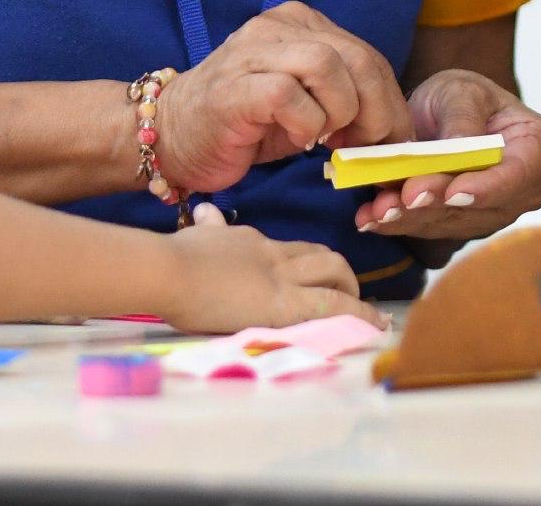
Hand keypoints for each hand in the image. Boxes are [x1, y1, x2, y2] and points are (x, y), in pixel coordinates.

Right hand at [151, 4, 412, 195]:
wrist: (172, 134)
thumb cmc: (244, 123)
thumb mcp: (304, 103)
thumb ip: (343, 100)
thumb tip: (395, 132)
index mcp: (300, 23)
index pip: (368, 55)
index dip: (391, 103)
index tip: (392, 142)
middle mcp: (277, 25)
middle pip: (357, 58)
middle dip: (376, 111)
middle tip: (365, 147)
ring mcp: (253, 52)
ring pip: (327, 67)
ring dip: (340, 114)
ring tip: (325, 140)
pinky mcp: (236, 85)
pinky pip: (290, 96)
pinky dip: (306, 126)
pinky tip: (296, 141)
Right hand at [157, 204, 384, 333]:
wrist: (167, 268)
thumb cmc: (170, 258)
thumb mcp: (197, 235)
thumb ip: (208, 228)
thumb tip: (206, 213)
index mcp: (251, 241)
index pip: (291, 248)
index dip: (309, 262)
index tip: (315, 275)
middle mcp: (273, 252)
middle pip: (320, 254)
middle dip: (339, 273)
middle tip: (346, 294)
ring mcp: (282, 275)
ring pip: (334, 270)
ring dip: (353, 291)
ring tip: (365, 314)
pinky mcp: (285, 303)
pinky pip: (334, 304)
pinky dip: (360, 314)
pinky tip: (374, 326)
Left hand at [353, 69, 540, 240]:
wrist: (443, 113)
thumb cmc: (463, 96)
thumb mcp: (463, 91)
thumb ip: (463, 118)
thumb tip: (461, 147)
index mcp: (540, 146)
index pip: (518, 173)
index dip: (487, 187)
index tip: (454, 192)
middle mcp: (525, 187)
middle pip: (482, 205)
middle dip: (437, 204)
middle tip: (404, 197)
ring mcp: (494, 210)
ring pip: (452, 221)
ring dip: (411, 218)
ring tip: (378, 211)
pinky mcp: (462, 224)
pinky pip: (431, 227)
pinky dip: (398, 223)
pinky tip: (369, 219)